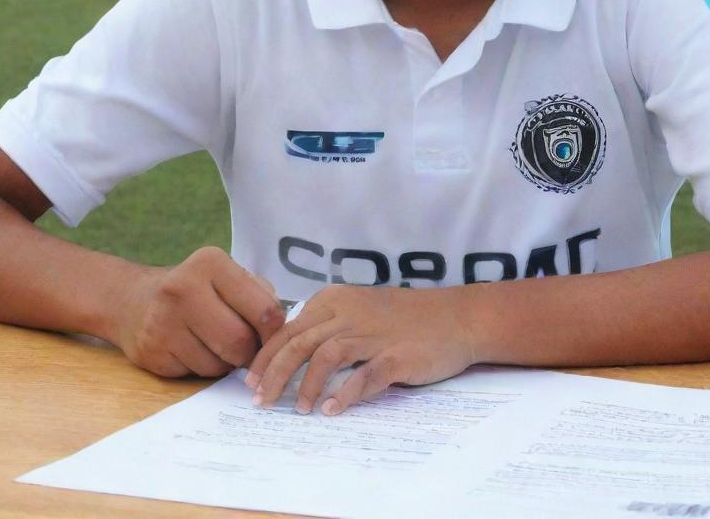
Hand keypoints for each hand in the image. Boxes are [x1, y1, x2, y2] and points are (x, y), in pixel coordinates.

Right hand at [111, 246, 284, 377]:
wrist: (133, 301)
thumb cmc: (196, 290)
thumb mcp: (228, 277)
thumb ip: (260, 297)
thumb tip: (282, 333)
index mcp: (210, 262)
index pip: (263, 309)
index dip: (274, 331)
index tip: (270, 336)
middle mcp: (183, 288)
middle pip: (240, 341)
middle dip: (249, 352)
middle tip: (245, 347)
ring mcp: (162, 321)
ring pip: (218, 365)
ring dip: (225, 363)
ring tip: (214, 344)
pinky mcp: (151, 352)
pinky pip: (195, 376)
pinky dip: (202, 369)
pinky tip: (192, 350)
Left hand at [246, 284, 474, 415]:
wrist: (457, 317)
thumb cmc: (405, 318)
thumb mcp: (359, 310)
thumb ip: (327, 326)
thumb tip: (290, 353)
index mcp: (336, 300)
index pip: (289, 328)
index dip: (267, 356)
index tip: (252, 382)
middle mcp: (350, 313)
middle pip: (300, 341)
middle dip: (275, 373)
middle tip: (261, 401)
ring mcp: (374, 334)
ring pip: (326, 356)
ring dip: (306, 385)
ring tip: (297, 410)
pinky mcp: (397, 356)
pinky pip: (365, 376)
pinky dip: (344, 393)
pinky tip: (331, 410)